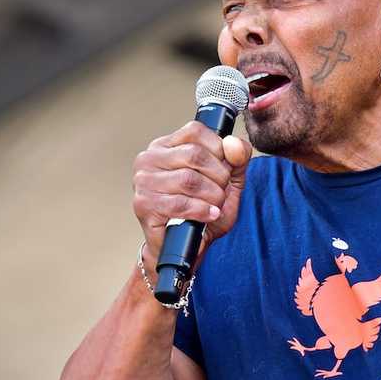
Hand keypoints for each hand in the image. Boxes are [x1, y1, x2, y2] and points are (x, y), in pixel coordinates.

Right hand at [132, 121, 251, 270]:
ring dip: (212, 195)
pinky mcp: (144, 205)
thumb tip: (233, 143)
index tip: (225, 169)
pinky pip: (180, 203)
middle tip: (221, 192)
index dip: (219, 149)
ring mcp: (143, 181)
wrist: (186, 248)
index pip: (195, 131)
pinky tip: (209, 215)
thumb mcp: (228, 182)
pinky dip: (202, 210)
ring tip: (215, 206)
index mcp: (166, 145)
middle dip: (219, 176)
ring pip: (189, 179)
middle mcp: (149, 158)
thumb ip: (237, 159)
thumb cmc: (205, 212)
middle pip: (195, 155)